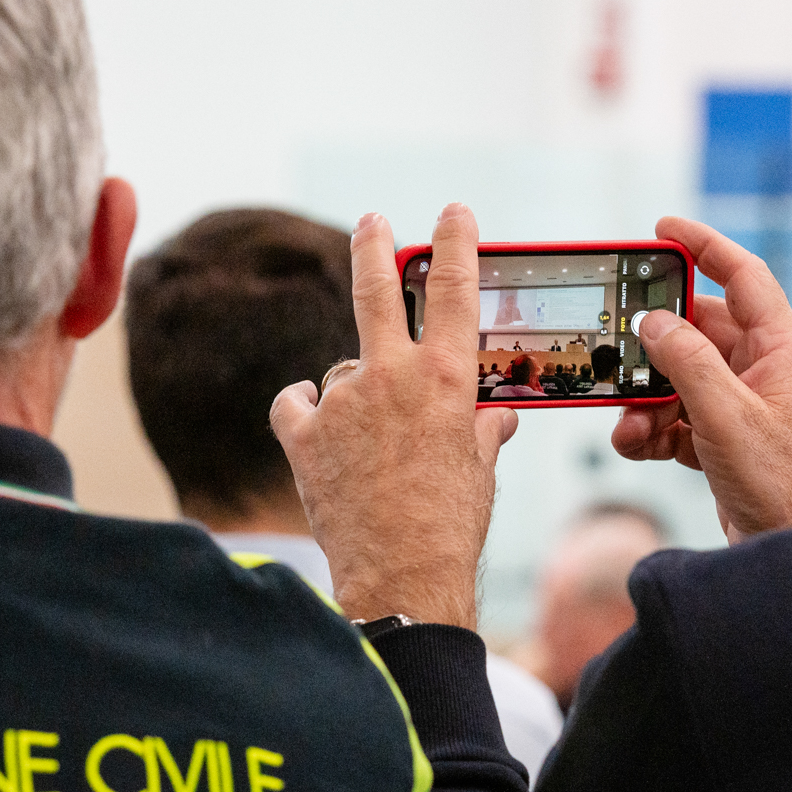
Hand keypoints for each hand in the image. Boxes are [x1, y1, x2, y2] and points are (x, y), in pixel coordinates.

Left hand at [270, 205, 517, 628]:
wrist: (401, 577)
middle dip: (374, 246)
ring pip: (342, 371)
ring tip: (372, 445)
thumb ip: (483, 429)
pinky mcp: (303, 436)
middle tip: (371, 220)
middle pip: (376, 289)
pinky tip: (315, 426)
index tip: (452, 213)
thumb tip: (496, 416)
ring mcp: (342, 403)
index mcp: (446, 380)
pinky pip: (295, 403)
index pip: (455, 290)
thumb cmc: (451, 526)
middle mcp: (391, 378)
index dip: (456, 243)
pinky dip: (304, 410)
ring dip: (355, 392)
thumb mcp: (481, 469)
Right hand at [613, 217, 791, 542]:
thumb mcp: (726, 416)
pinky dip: (650, 427)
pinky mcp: (720, 434)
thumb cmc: (781, 485)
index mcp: (781, 349)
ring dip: (645, 399)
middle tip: (619, 349)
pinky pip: (673, 413)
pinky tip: (640, 445)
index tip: (663, 228)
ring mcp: (740, 402)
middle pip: (696, 331)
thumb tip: (654, 321)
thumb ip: (688, 361)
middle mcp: (763, 368)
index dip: (704, 246)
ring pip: (677, 376)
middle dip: (653, 348)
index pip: (743, 276)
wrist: (790, 546)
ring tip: (631, 423)